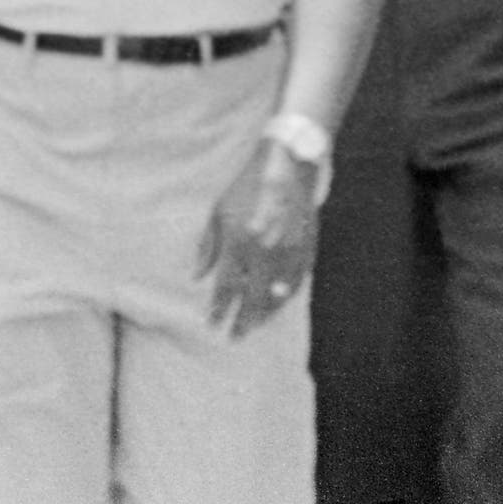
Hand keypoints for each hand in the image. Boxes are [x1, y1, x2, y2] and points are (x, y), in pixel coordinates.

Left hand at [195, 141, 321, 335]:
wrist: (287, 166)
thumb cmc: (247, 186)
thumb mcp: (219, 211)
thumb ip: (208, 246)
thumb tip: (197, 277)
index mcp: (240, 241)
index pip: (227, 287)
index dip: (219, 309)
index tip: (212, 324)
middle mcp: (264, 252)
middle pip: (252, 298)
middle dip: (241, 320)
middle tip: (234, 337)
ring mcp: (288, 253)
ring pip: (276, 296)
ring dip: (264, 315)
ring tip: (253, 326)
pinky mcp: (305, 249)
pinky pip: (296, 284)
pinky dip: (285, 299)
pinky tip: (276, 305)